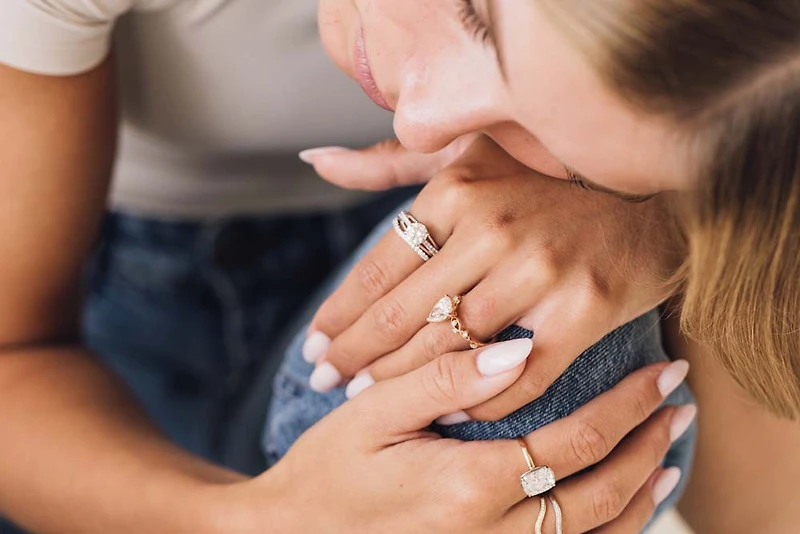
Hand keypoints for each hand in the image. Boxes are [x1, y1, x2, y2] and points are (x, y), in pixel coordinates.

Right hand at [219, 341, 693, 532]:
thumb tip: (517, 351)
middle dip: (648, 441)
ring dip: (642, 490)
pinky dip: (612, 532)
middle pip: (601, 489)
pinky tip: (626, 506)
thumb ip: (445, 381)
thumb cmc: (326, 472)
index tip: (662, 373)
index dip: (627, 405)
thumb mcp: (373, 415)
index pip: (574, 441)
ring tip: (669, 448)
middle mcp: (491, 532)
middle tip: (679, 401)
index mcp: (467, 483)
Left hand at [303, 137, 682, 420]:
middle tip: (327, 382)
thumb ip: (392, 164)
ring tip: (372, 400)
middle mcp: (494, 225)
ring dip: (405, 384)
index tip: (315, 346)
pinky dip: (480, 402)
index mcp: (457, 188)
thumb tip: (318, 161)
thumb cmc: (545, 182)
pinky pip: (518, 376)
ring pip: (452, 347)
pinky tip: (451, 414)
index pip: (378, 268)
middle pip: (404, 315)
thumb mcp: (469, 156)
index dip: (339, 314)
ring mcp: (541, 268)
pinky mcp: (585, 308)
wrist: (653, 200)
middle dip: (355, 356)